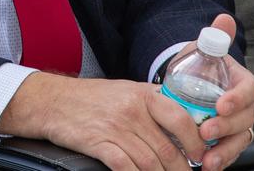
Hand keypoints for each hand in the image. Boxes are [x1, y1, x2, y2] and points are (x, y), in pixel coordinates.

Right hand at [0, 72, 205, 169]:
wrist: (51, 101)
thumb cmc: (91, 98)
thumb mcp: (125, 91)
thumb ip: (153, 106)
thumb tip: (185, 127)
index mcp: (142, 94)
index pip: (181, 118)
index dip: (197, 142)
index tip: (202, 156)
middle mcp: (131, 110)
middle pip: (168, 148)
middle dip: (182, 170)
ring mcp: (115, 127)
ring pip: (151, 162)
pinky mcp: (98, 143)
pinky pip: (126, 167)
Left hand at [191, 14, 253, 170]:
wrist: (192, 82)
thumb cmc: (201, 65)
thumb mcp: (204, 49)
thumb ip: (215, 37)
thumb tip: (224, 18)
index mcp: (242, 83)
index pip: (248, 91)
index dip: (237, 99)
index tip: (220, 104)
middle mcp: (244, 106)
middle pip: (244, 120)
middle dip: (226, 128)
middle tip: (206, 131)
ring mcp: (238, 124)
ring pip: (239, 140)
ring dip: (224, 151)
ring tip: (207, 159)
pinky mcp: (228, 139)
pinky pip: (228, 151)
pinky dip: (219, 159)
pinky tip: (206, 165)